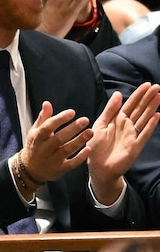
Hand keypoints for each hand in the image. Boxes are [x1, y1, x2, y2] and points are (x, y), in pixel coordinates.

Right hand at [21, 101, 92, 183]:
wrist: (30, 169)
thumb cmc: (35, 146)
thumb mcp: (35, 131)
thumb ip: (43, 118)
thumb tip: (47, 103)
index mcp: (36, 138)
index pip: (48, 127)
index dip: (60, 119)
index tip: (72, 112)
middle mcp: (43, 149)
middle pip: (59, 138)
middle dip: (72, 129)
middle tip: (85, 120)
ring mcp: (51, 160)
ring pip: (66, 150)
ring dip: (79, 141)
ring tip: (90, 132)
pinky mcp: (59, 170)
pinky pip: (71, 164)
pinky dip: (80, 157)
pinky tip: (89, 149)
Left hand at [87, 83, 159, 204]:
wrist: (98, 167)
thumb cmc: (96, 146)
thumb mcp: (100, 124)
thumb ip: (109, 110)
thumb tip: (118, 93)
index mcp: (117, 120)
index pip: (130, 104)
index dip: (138, 95)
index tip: (147, 84)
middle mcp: (127, 126)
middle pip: (140, 109)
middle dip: (148, 98)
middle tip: (157, 86)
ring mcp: (132, 135)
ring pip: (144, 118)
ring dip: (151, 108)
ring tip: (159, 96)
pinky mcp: (135, 145)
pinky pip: (144, 133)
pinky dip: (150, 125)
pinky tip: (156, 116)